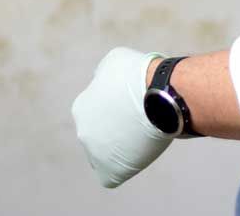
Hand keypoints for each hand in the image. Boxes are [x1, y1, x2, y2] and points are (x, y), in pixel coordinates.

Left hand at [71, 47, 171, 188]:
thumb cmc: (139, 74)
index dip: (115, 115)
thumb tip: (106, 83)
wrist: (158, 95)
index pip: (95, 116)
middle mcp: (83, 130)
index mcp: (81, 107)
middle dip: (115, 134)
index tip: (132, 112)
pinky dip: (123, 169)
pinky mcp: (109, 170)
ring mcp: (94, 152)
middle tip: (139, 126)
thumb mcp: (112, 63)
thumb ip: (104, 77)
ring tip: (142, 140)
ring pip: (105, 156)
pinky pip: (111, 176)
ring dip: (120, 151)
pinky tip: (136, 158)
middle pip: (98, 137)